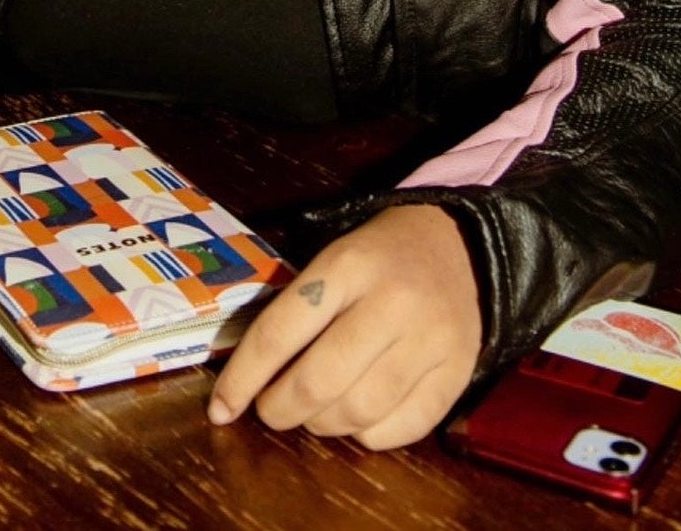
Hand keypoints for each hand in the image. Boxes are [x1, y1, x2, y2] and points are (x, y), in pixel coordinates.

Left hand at [208, 204, 482, 449]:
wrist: (459, 245)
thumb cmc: (378, 255)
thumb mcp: (332, 256)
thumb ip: (297, 307)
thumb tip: (247, 374)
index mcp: (347, 265)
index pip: (280, 331)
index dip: (243, 377)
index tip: (220, 408)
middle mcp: (390, 303)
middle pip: (319, 381)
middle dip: (280, 408)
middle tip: (269, 411)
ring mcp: (429, 341)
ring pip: (359, 412)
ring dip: (322, 425)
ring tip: (312, 413)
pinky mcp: (458, 373)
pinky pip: (402, 428)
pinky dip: (368, 435)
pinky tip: (357, 418)